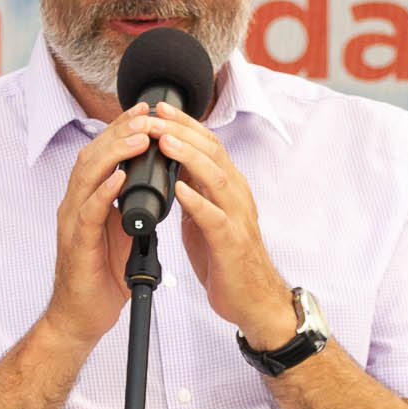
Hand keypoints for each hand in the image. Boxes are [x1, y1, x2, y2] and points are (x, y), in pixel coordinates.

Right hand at [38, 108, 155, 350]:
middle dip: (120, 132)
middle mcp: (76, 205)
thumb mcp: (125, 233)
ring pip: (88, 176)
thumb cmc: (102, 276)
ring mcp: (73, 223)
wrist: (82, 317)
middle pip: (94, 155)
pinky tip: (120, 178)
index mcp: (89, 200)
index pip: (103, 154)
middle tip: (145, 116)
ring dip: (115, 154)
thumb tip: (160, 186)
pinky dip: (104, 192)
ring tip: (139, 138)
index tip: (145, 113)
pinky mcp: (77, 245)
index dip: (122, 130)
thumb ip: (134, 208)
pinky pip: (88, 213)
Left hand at [141, 105, 294, 347]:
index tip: (158, 109)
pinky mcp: (231, 242)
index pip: (208, 144)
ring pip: (215, 176)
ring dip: (189, 156)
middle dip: (181, 130)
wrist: (253, 299)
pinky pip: (214, 217)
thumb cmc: (227, 259)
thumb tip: (172, 172)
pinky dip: (195, 201)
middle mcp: (236, 195)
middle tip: (154, 116)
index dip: (184, 124)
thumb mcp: (205, 218)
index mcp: (228, 187)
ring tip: (164, 141)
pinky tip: (178, 190)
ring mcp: (236, 217)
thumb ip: (194, 193)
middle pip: (211, 151)